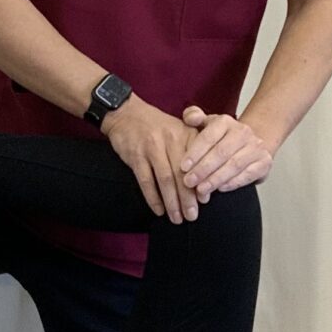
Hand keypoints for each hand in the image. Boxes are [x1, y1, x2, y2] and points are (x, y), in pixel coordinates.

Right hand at [101, 95, 201, 223]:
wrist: (126, 113)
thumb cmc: (157, 128)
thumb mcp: (179, 131)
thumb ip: (193, 153)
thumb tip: (203, 186)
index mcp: (186, 134)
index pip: (198, 162)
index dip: (202, 183)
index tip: (205, 201)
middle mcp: (171, 139)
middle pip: (182, 174)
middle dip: (188, 199)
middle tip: (192, 217)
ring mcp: (152, 147)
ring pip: (165, 179)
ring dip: (172, 202)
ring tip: (177, 218)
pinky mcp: (136, 155)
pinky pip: (145, 181)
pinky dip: (152, 198)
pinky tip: (158, 210)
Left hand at [180, 106, 273, 196]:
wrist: (249, 144)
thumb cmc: (220, 138)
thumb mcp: (206, 125)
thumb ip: (194, 118)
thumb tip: (189, 117)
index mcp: (225, 122)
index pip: (209, 136)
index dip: (195, 153)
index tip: (183, 167)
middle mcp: (242, 132)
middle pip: (221, 152)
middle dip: (203, 169)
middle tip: (188, 182)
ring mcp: (255, 147)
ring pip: (234, 165)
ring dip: (216, 179)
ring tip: (201, 190)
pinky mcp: (264, 162)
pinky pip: (248, 174)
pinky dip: (233, 183)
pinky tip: (220, 189)